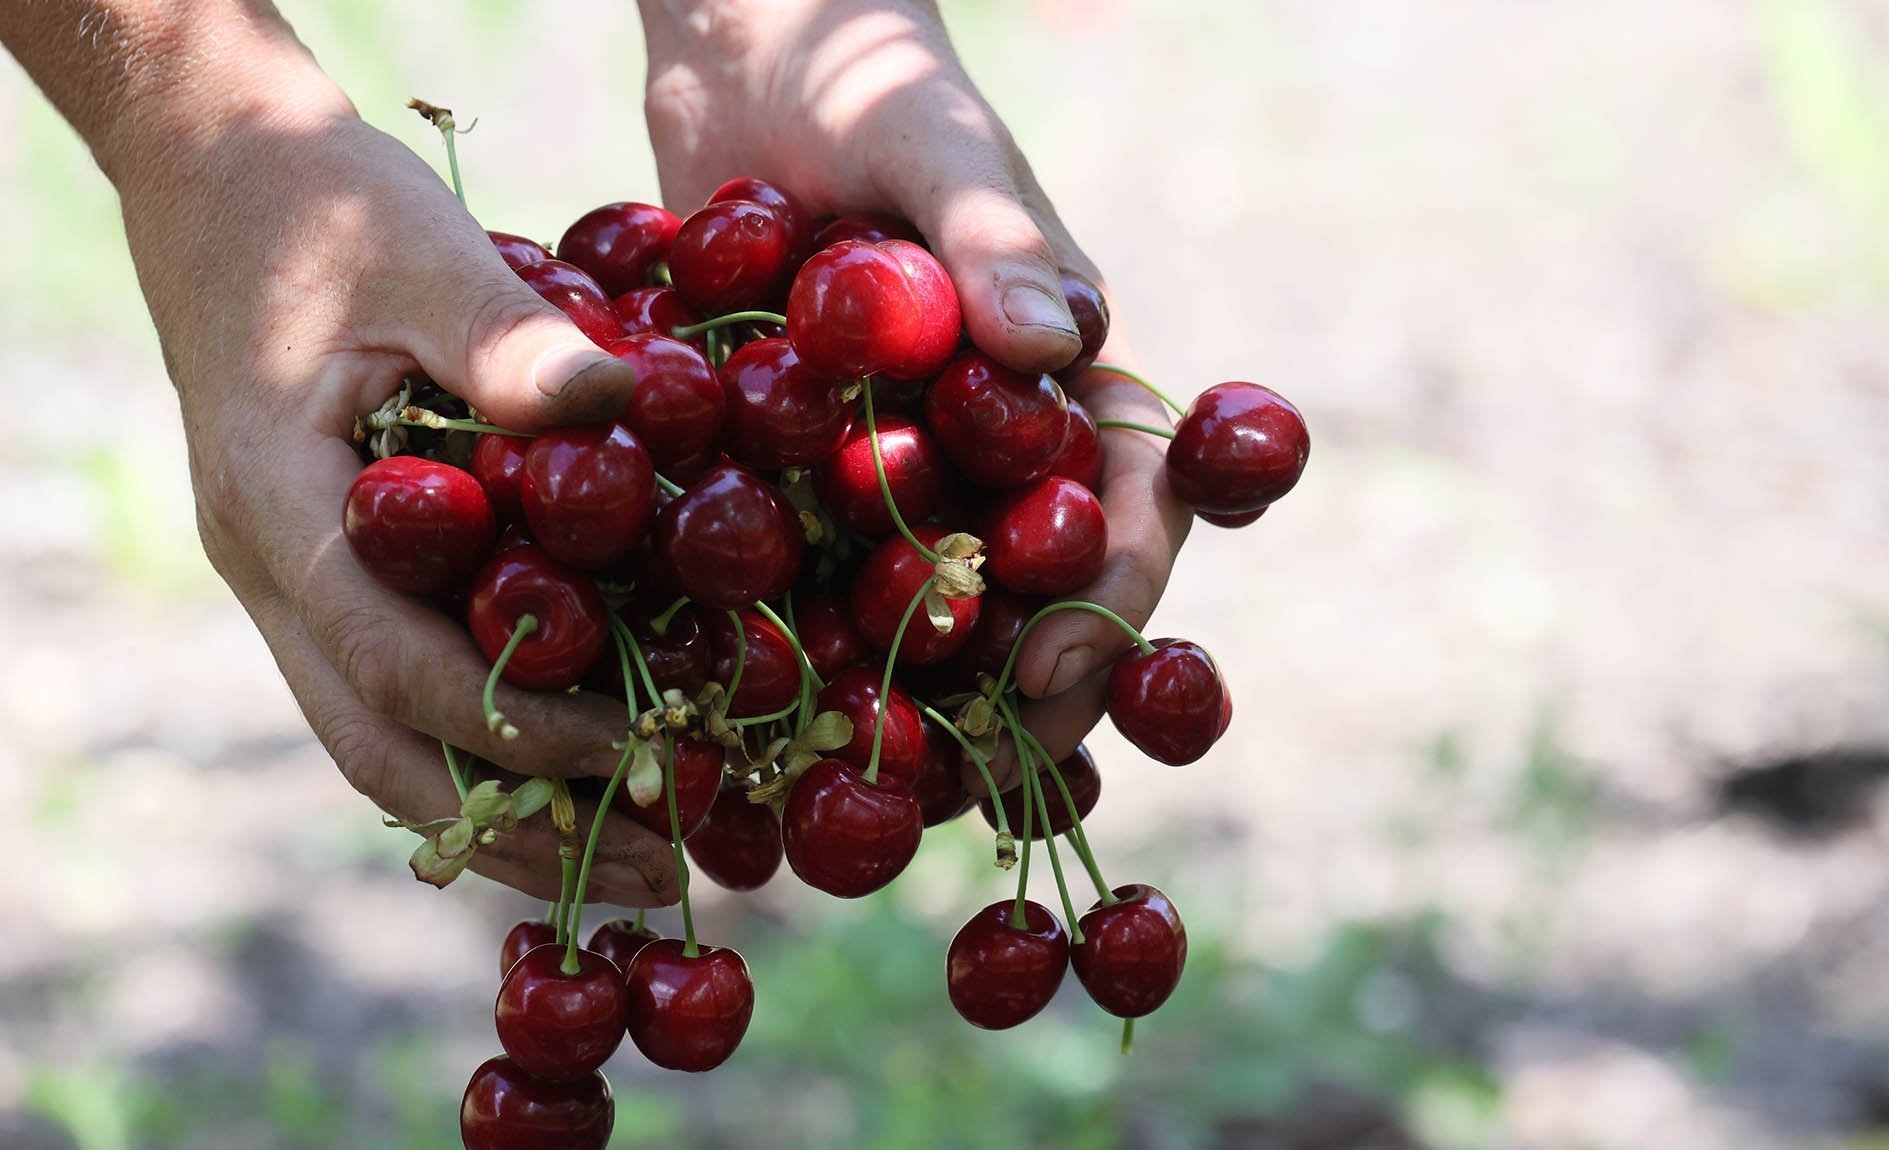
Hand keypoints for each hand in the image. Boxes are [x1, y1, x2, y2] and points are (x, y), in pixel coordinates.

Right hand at [123, 90, 676, 904]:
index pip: (392, 663)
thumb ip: (508, 338)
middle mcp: (271, 566)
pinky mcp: (326, 563)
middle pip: (377, 748)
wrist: (216, 173)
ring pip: (378, 736)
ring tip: (625, 852)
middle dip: (512, 822)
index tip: (635, 755)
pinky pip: (392, 682)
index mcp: (279, 504)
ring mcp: (290, 575)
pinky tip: (567, 755)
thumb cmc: (322, 203)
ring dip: (498, 805)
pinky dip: (478, 736)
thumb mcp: (420, 247)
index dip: (516, 722)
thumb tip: (624, 403)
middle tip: (647, 870)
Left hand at [639, 0, 1193, 786]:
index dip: (1112, 600)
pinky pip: (801, 579)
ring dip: (899, 713)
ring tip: (854, 801)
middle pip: (1028, 599)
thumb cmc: (867, 76)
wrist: (743, 53)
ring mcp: (891, 470)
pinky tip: (733, 731)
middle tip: (957, 789)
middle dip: (1009, 705)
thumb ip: (994, 238)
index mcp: (1061, 383)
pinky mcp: (792, 476)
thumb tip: (1062, 344)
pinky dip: (780, 655)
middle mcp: (989, 445)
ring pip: (919, 616)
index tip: (1052, 672)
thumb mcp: (934, 145)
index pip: (1131, 505)